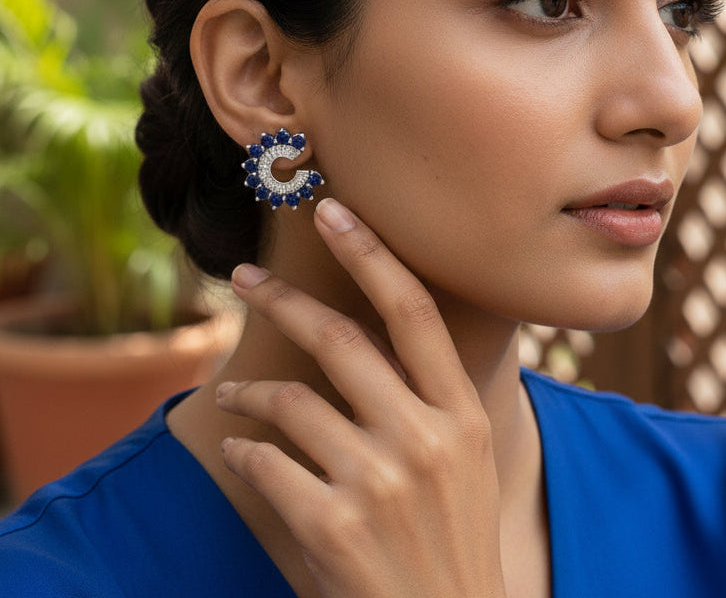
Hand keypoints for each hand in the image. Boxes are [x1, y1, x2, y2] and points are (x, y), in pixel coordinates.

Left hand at [217, 198, 505, 597]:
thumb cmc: (451, 541)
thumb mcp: (463, 461)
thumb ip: (424, 400)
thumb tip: (366, 337)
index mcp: (462, 415)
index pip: (414, 312)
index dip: (372, 254)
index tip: (335, 213)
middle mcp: (426, 438)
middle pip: (340, 338)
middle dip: (283, 298)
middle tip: (246, 278)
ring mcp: (380, 483)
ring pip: (291, 400)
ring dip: (251, 390)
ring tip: (233, 392)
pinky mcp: (331, 527)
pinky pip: (265, 460)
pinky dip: (244, 448)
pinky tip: (242, 450)